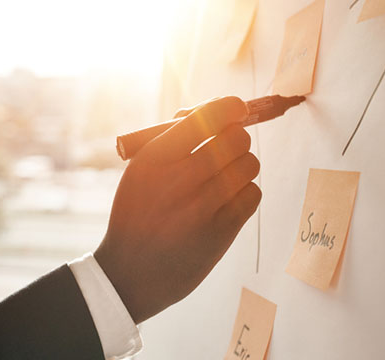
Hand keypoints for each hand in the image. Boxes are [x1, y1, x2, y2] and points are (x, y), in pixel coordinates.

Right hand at [94, 96, 261, 323]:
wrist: (131, 272)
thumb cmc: (138, 213)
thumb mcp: (140, 170)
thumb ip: (174, 139)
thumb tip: (221, 111)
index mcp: (155, 157)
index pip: (207, 117)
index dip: (230, 108)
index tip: (237, 109)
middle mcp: (180, 178)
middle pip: (236, 138)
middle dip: (237, 138)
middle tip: (228, 149)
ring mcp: (203, 206)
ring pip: (250, 164)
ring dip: (243, 166)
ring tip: (225, 178)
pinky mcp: (221, 231)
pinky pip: (253, 194)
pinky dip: (245, 193)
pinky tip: (228, 200)